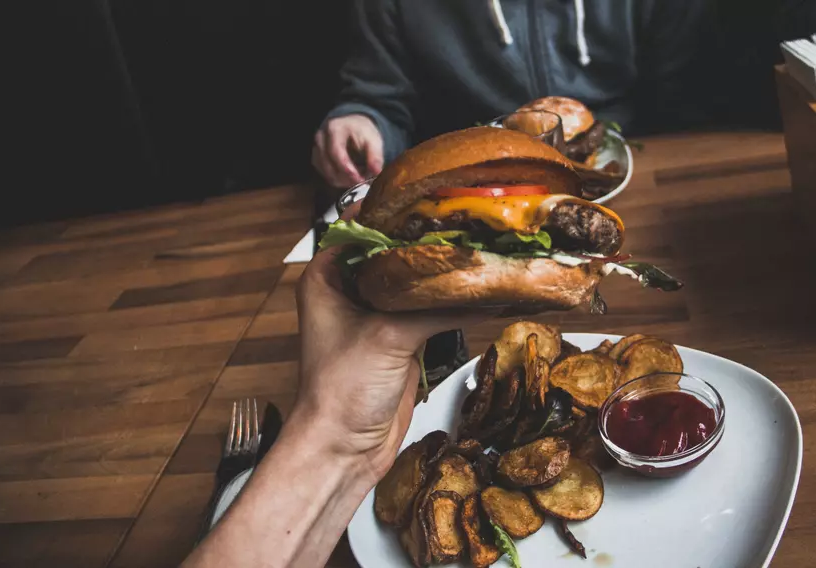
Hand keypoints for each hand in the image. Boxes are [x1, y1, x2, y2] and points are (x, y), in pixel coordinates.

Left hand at [294, 206, 486, 479]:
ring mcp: (378, 315)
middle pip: (395, 252)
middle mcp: (351, 289)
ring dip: (446, 273)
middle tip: (472, 219)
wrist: (344, 449)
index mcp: (328, 276)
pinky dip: (455, 303)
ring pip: (416, 282)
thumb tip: (486, 285)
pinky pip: (431, 311)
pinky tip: (485, 292)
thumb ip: (434, 306)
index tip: (437, 194)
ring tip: (485, 248)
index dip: (399, 210)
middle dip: (432, 241)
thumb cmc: (343, 389)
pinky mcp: (401, 339)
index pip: (364, 226)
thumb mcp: (387, 336)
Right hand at [312, 114, 383, 187]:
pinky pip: (326, 176)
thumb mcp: (374, 140)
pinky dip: (340, 181)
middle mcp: (321, 138)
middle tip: (364, 182)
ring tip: (360, 178)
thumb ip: (375, 156)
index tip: (360, 180)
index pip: (336, 152)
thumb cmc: (363, 132)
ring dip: (344, 181)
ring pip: (327, 174)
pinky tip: (351, 177)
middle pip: (329, 166)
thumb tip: (377, 172)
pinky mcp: (317, 159)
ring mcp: (316, 149)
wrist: (353, 126)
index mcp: (334, 129)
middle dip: (347, 178)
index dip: (347, 169)